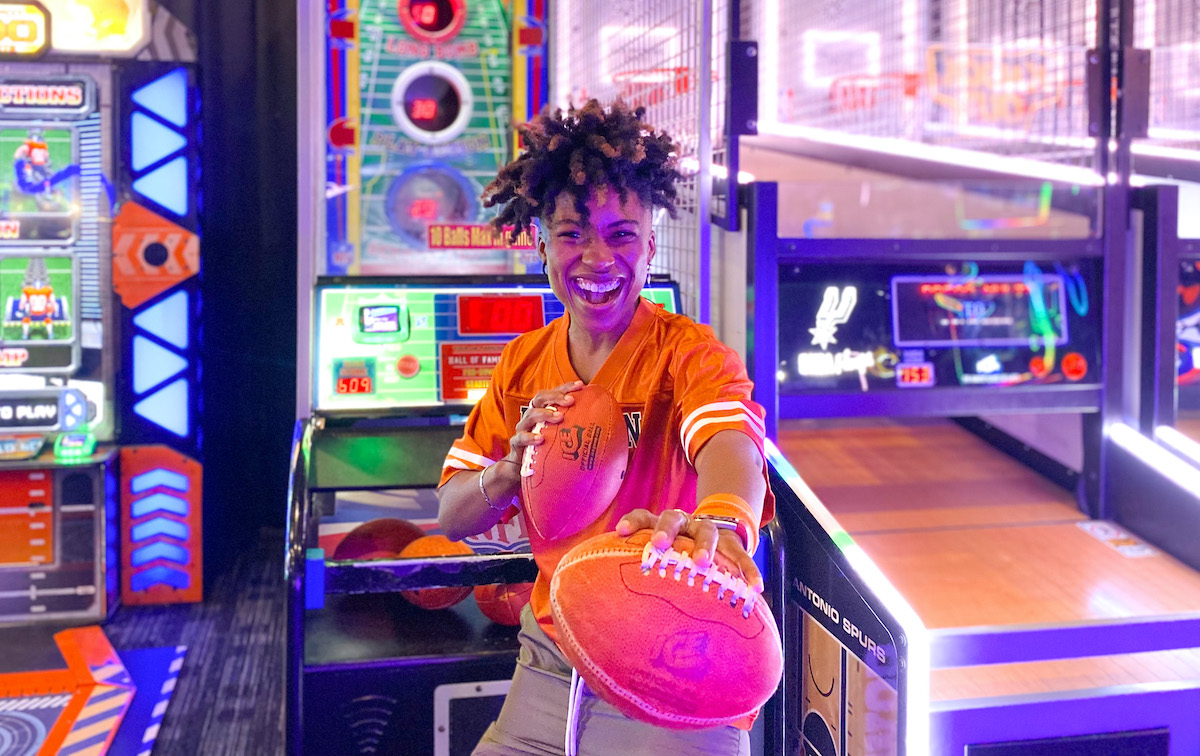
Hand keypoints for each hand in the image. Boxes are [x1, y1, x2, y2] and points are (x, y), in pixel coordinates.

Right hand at [501, 380, 584, 467]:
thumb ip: (577, 429)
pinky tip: (541, 439)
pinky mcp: (516, 442)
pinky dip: (530, 437)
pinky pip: (521, 437)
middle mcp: (532, 415)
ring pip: (531, 414)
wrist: (524, 467)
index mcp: (543, 410)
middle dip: (555, 396)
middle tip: (571, 400)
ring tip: (560, 417)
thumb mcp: (562, 437)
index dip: (565, 388)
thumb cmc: (548, 448)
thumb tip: (603, 426)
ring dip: (546, 414)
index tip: (580, 386)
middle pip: (540, 398)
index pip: (553, 393)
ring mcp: (523, 427)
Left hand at [615, 508, 763, 592]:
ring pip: (708, 532)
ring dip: (704, 546)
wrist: (720, 528)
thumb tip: (611, 600)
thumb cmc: (681, 552)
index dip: (633, 521)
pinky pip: (742, 556)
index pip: (645, 516)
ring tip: (701, 563)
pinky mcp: (734, 543)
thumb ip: (644, 565)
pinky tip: (755, 587)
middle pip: (673, 518)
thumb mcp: (665, 553)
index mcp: (665, 524)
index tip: (620, 532)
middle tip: (659, 545)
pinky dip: (749, 570)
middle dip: (666, 531)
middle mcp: (686, 523)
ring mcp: (710, 531)